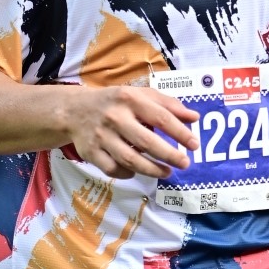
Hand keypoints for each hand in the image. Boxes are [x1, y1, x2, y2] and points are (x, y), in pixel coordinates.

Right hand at [64, 84, 199, 180]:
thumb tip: (194, 117)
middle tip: (185, 163)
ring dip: (152, 169)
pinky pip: (113, 169)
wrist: (74, 110)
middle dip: (169, 155)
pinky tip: (137, 171)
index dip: (180, 133)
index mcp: (130, 99)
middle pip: (147, 142)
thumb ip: (167, 104)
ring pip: (131, 160)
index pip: (160, 117)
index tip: (194, 145)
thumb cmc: (116, 102)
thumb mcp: (139, 95)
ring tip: (167, 172)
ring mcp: (102, 137)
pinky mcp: (91, 153)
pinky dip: (128, 173)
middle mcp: (115, 117)